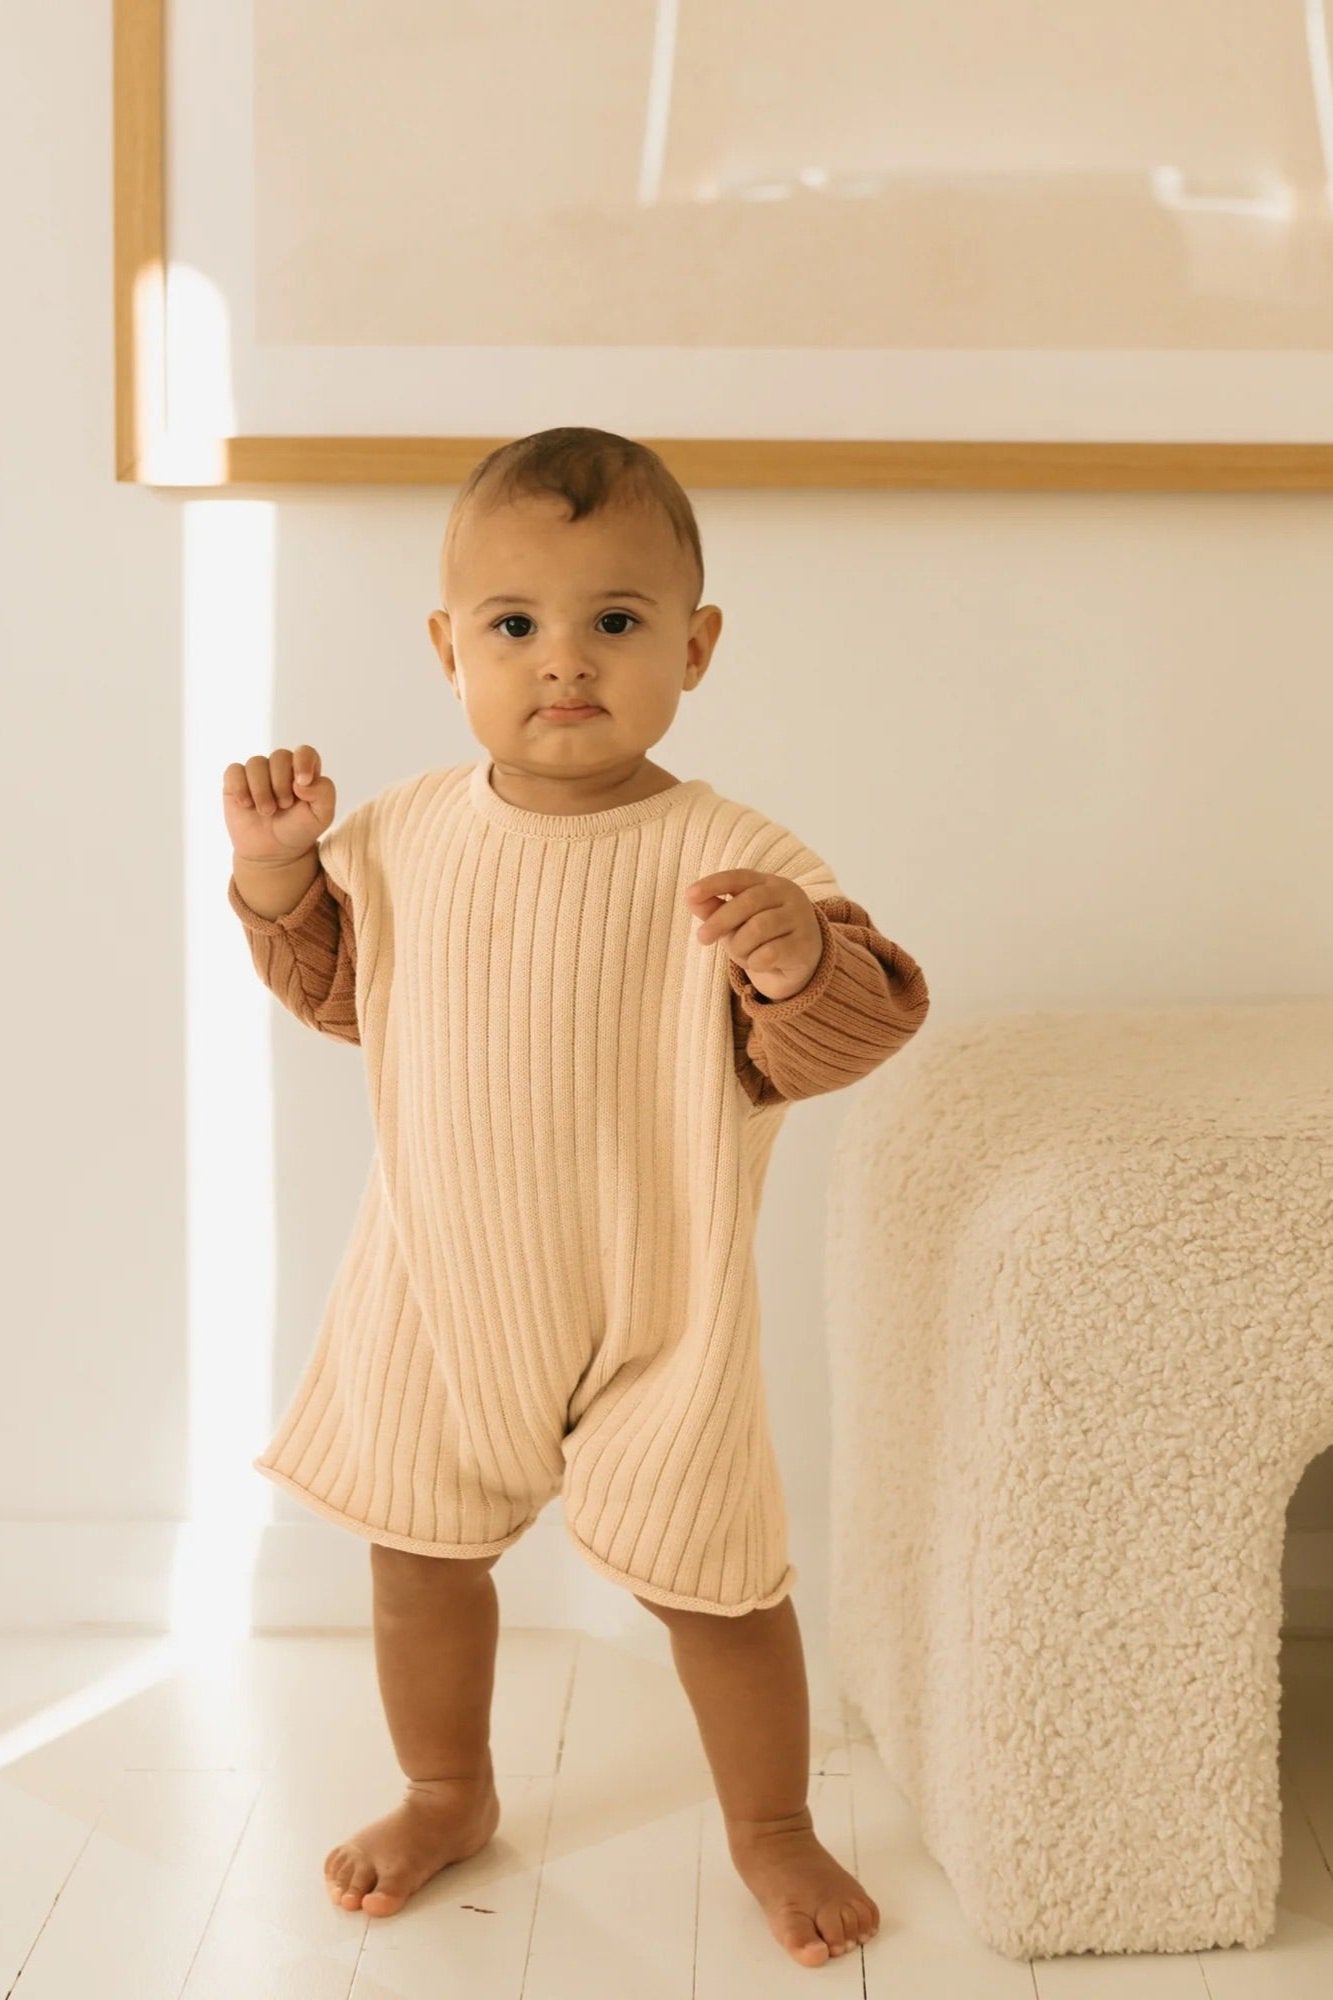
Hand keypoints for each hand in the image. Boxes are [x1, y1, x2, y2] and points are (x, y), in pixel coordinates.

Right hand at [223, 745, 335, 865]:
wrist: (273, 851)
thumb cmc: (299, 829)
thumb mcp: (322, 816)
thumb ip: (324, 792)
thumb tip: (301, 780)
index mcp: (304, 770)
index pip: (305, 751)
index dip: (303, 762)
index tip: (302, 783)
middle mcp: (281, 766)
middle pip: (280, 756)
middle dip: (281, 785)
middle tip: (284, 806)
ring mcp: (258, 772)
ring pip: (256, 763)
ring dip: (262, 791)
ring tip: (267, 811)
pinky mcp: (236, 780)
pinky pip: (234, 771)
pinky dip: (241, 788)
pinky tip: (247, 805)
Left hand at [684, 870, 823, 1001]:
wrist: (800, 960)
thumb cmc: (762, 936)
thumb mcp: (736, 921)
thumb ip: (714, 908)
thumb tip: (691, 898)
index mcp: (768, 883)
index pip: (739, 877)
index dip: (714, 884)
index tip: (690, 895)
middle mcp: (788, 894)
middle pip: (749, 902)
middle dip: (720, 921)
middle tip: (701, 938)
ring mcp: (800, 918)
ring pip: (759, 927)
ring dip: (740, 945)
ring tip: (740, 954)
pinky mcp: (805, 944)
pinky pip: (771, 952)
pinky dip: (755, 961)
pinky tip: (757, 963)